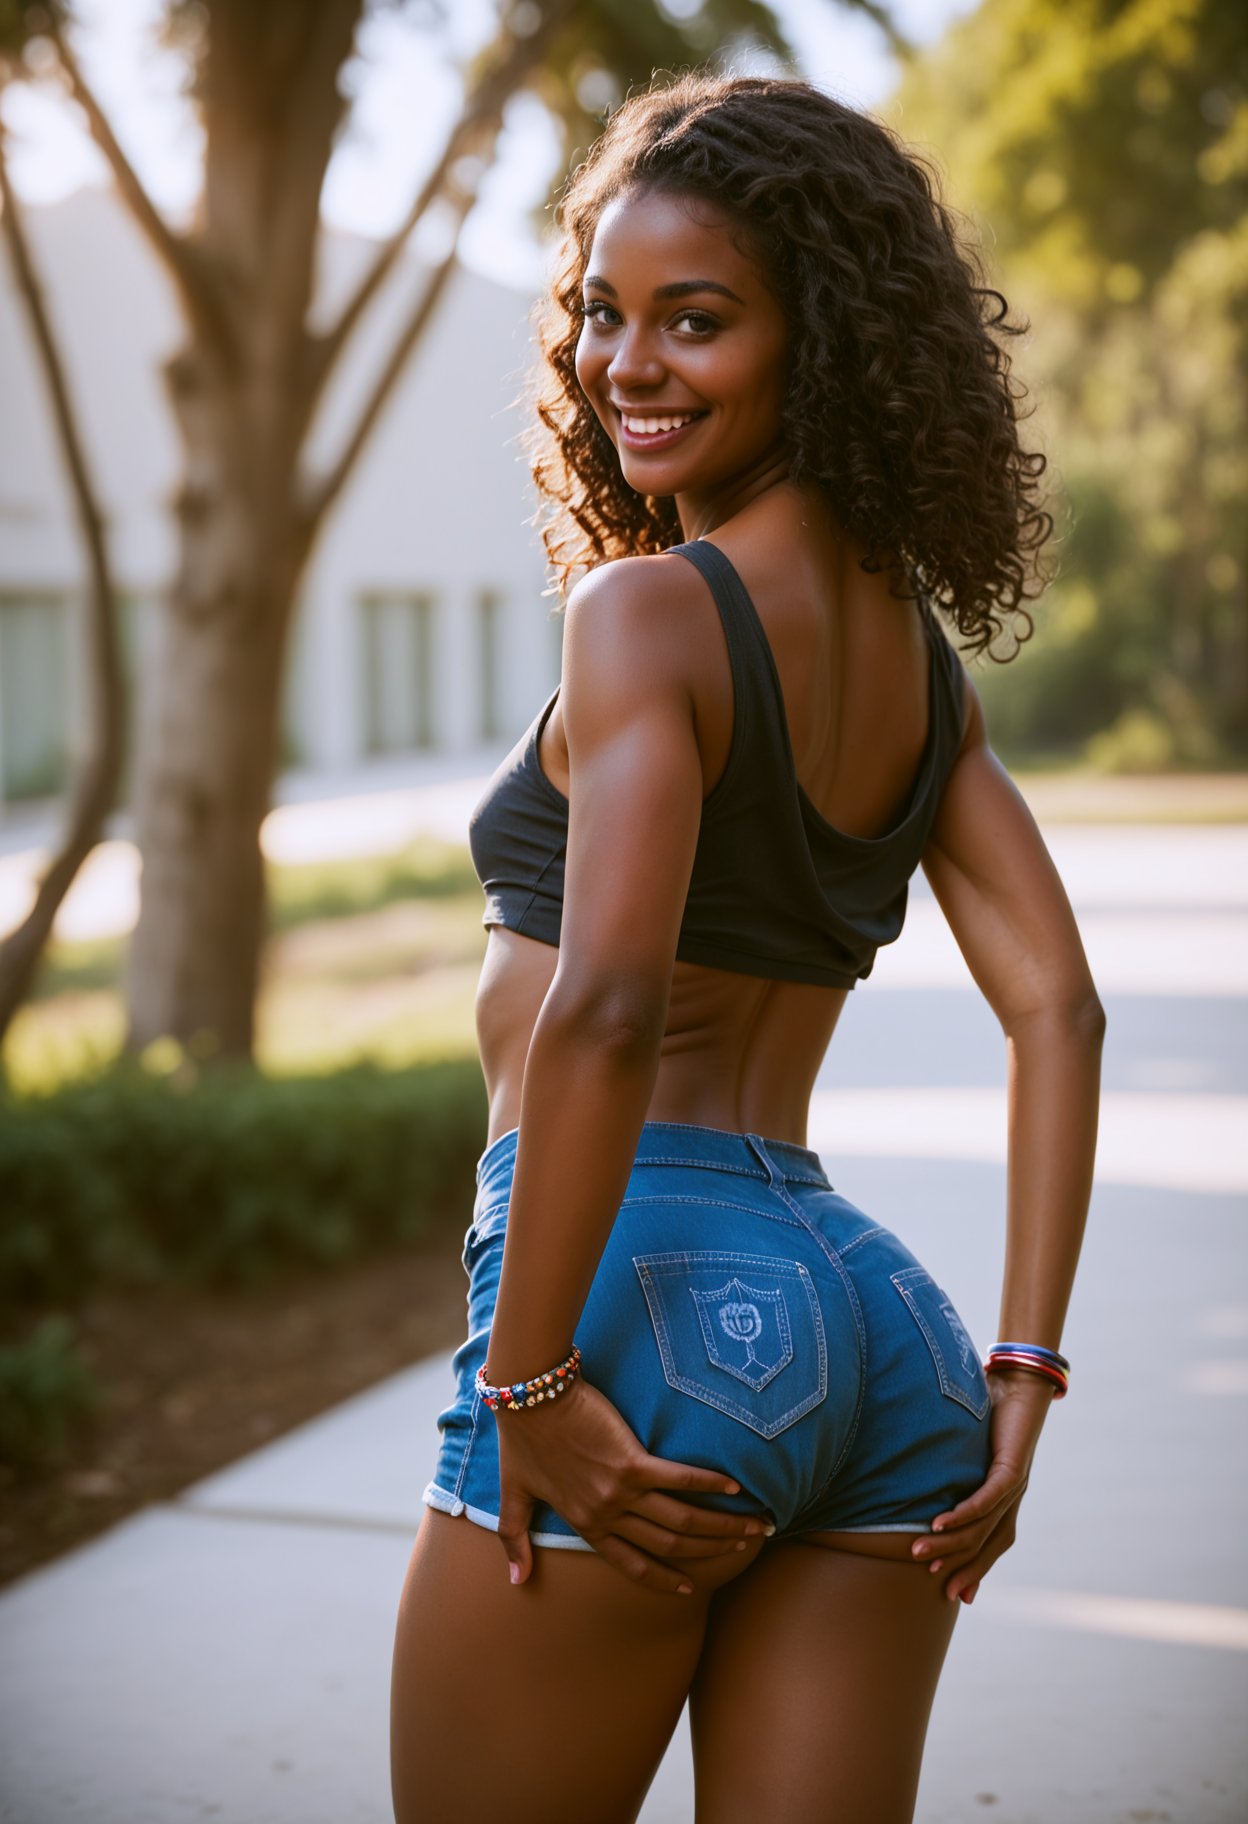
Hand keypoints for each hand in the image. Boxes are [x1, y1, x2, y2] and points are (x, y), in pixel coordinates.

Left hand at [494, 1375, 768, 1593]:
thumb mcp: (515, 1493)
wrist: (530, 1396)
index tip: (691, 1588)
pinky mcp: (632, 1462)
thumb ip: (516, 1537)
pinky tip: (736, 1487)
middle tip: (743, 1547)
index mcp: (586, 1524)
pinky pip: (681, 1480)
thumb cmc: (522, 1440)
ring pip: (683, 1520)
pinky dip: (711, 1484)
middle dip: (710, 1549)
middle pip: (670, 1544)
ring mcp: (622, 1491)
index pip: (632, 1564)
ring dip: (722, 1524)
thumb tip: (516, 1582)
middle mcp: (608, 1514)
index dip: (664, 1579)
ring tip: (753, 1524)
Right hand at [910, 1367, 1056, 1603]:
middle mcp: (1013, 1499)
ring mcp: (1016, 1485)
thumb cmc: (990, 1412)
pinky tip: (942, 1523)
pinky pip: (988, 1498)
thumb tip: (922, 1485)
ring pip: (984, 1526)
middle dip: (961, 1567)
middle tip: (933, 1584)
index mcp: (1005, 1500)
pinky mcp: (1014, 1467)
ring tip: (921, 1552)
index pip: (991, 1546)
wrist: (1022, 1382)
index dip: (974, 1571)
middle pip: (988, 1545)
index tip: (953, 1596)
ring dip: (951, 1543)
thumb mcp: (967, 1450)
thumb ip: (953, 1471)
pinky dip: (964, 1513)